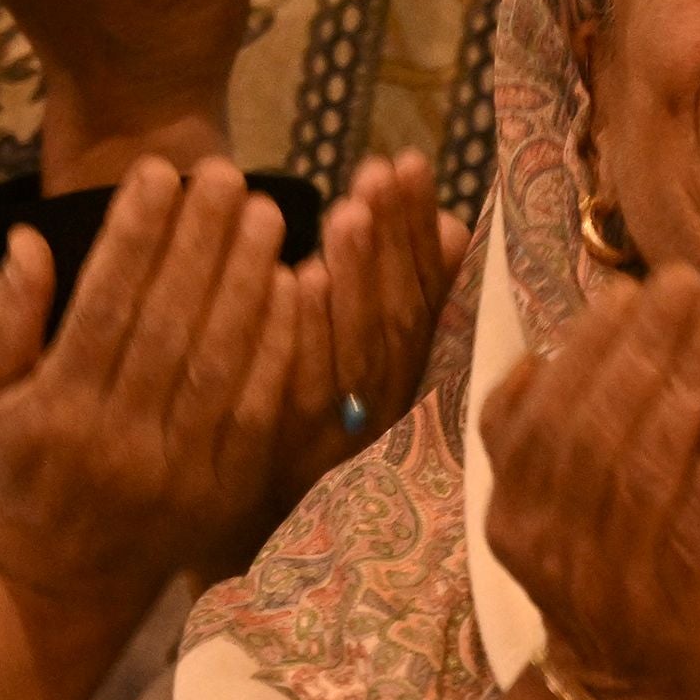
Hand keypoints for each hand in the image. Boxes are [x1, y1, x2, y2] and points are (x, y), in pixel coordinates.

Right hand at [0, 153, 301, 612]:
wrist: (59, 578)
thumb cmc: (21, 467)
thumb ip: (3, 318)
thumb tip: (26, 239)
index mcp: (55, 408)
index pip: (104, 305)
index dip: (134, 236)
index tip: (158, 172)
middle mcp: (117, 437)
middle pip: (169, 324)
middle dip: (201, 242)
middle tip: (227, 174)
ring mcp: (176, 467)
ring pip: (219, 361)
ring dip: (248, 281)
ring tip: (270, 213)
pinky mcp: (223, 488)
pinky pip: (257, 407)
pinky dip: (280, 347)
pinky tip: (295, 288)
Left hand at [265, 153, 471, 507]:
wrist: (242, 536)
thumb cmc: (312, 433)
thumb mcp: (372, 362)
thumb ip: (413, 299)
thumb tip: (456, 226)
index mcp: (406, 387)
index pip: (423, 302)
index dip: (418, 233)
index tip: (407, 163)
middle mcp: (381, 417)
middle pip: (396, 323)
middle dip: (392, 243)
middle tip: (380, 174)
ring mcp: (334, 441)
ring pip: (354, 353)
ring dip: (357, 280)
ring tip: (348, 210)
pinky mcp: (282, 461)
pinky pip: (300, 391)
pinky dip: (306, 336)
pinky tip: (295, 281)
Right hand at [480, 267, 699, 699]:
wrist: (634, 694)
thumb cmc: (606, 571)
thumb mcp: (547, 507)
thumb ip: (535, 433)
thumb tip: (543, 348)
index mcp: (510, 506)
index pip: (542, 405)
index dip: (589, 342)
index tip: (636, 287)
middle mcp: (542, 542)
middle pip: (589, 425)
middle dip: (642, 346)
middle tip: (691, 284)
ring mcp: (600, 577)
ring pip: (635, 466)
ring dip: (681, 387)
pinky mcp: (663, 605)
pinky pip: (684, 520)